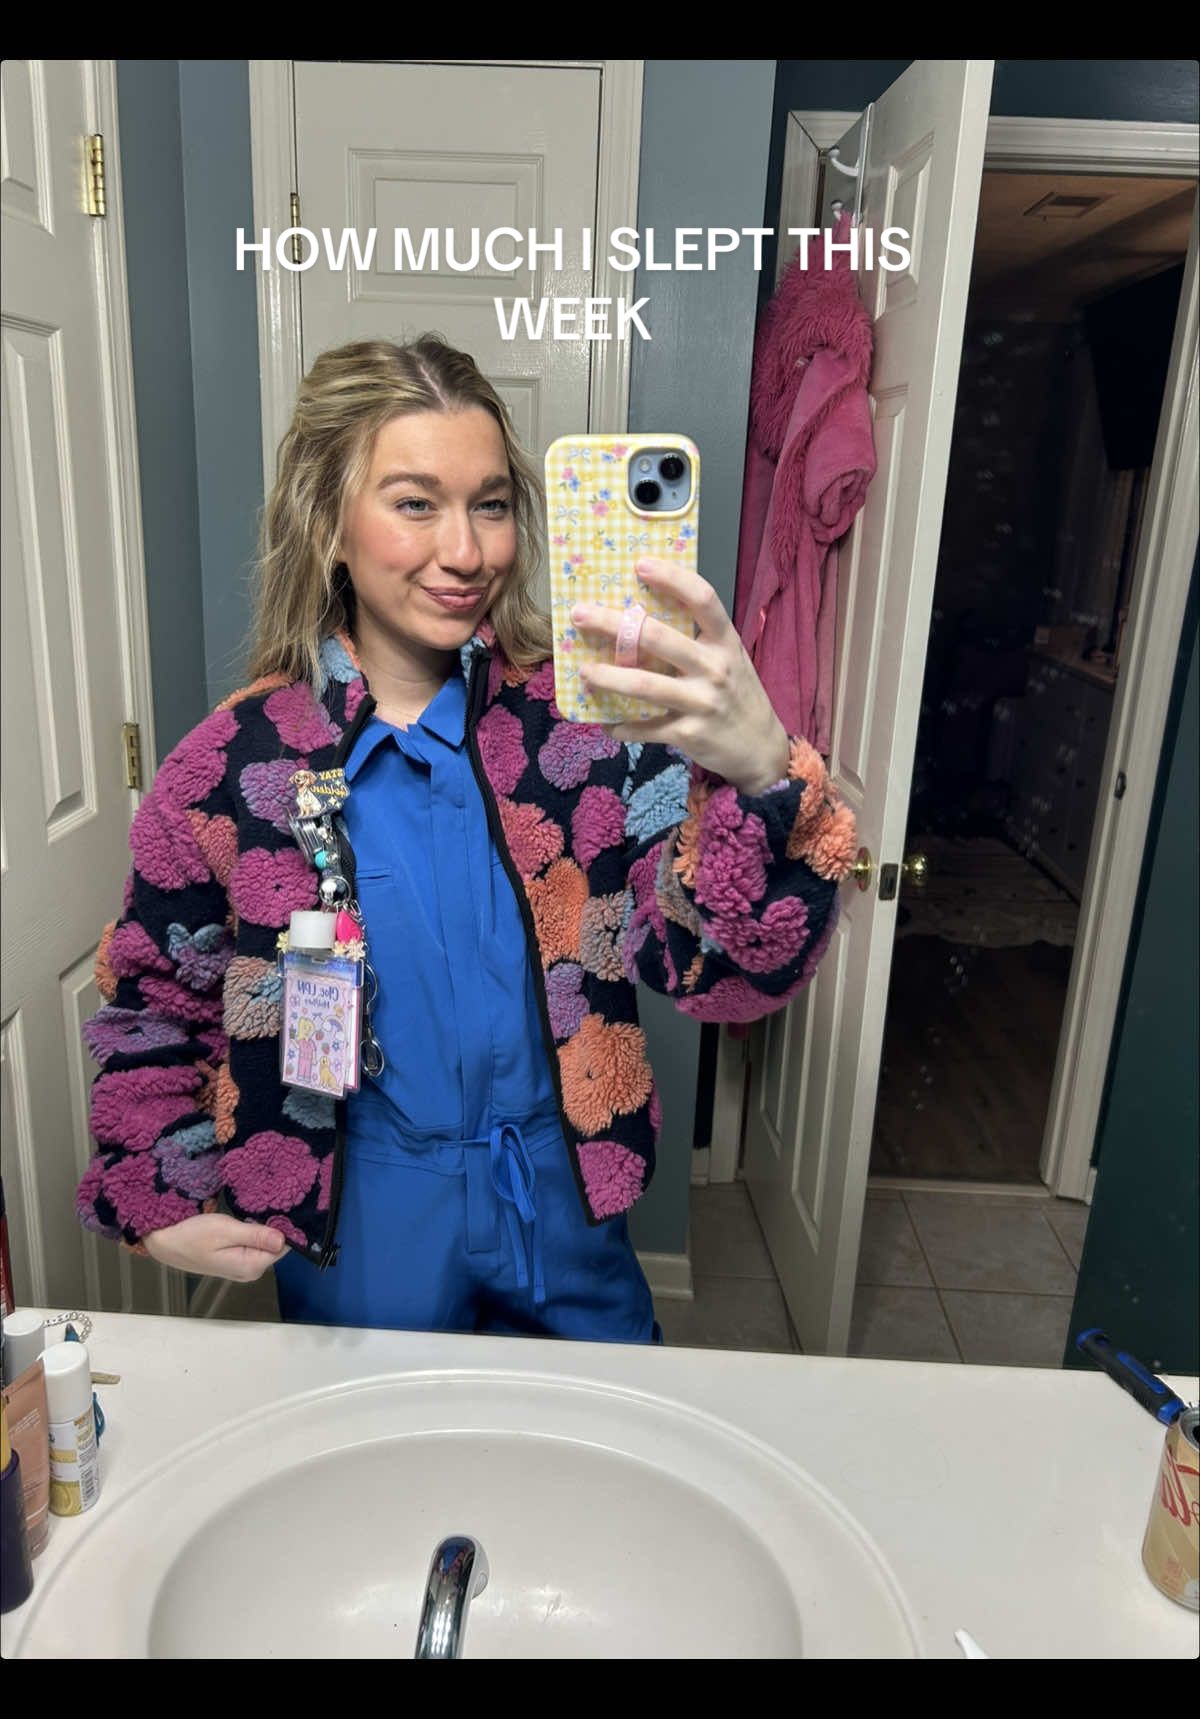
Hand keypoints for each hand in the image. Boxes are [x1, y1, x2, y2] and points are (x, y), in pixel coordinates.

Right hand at [142, 1213, 286, 1280]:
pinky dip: (252, 1233)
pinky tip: (245, 1221)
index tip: (278, 1208)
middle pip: (275, 1246)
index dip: (282, 1227)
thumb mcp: (225, 1230)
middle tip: (263, 1206)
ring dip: (262, 1229)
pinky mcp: (236, 1261)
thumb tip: (284, 1240)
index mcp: (251, 1266)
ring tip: (253, 1212)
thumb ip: (256, 1235)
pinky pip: (254, 1246)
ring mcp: (243, 1268)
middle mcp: (250, 1271)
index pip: (283, 1247)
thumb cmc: (193, 1235)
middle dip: (272, 1227)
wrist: (165, 1242)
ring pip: (265, 1245)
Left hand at [572, 558, 790, 794]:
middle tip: (580, 614)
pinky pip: (646, 728)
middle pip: (658, 638)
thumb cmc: (737, 695)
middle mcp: (715, 668)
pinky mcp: (689, 734)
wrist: (760, 748)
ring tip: (583, 671)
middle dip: (614, 624)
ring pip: (645, 685)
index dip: (672, 578)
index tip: (640, 564)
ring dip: (608, 677)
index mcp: (725, 643)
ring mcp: (702, 702)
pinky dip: (622, 726)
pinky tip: (605, 723)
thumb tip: (642, 618)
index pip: (703, 599)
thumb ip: (697, 640)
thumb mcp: (729, 659)